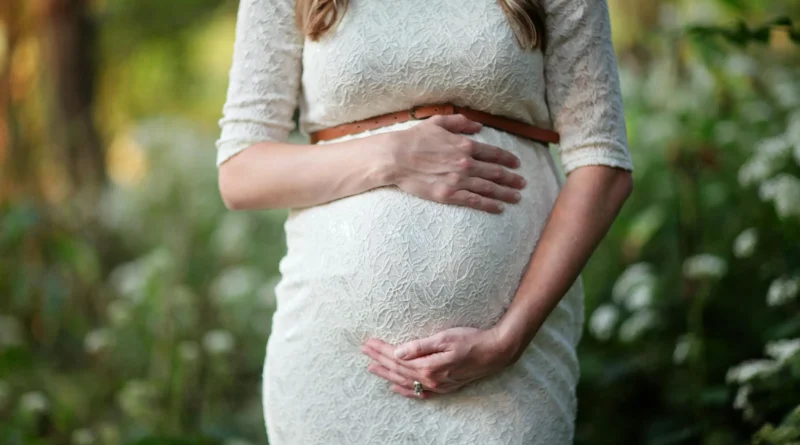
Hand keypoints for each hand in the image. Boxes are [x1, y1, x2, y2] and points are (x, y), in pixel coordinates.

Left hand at [361, 327, 515, 398]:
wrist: (494, 353)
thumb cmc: (471, 340)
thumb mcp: (445, 338)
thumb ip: (420, 346)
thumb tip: (398, 352)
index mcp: (428, 366)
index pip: (397, 357)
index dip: (381, 350)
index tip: (368, 342)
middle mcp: (430, 379)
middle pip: (398, 369)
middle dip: (379, 360)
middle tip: (364, 351)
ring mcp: (437, 385)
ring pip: (405, 380)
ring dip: (387, 373)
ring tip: (372, 368)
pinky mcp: (444, 387)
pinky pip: (419, 392)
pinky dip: (405, 390)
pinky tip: (395, 387)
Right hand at [385, 114, 526, 213]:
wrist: (396, 157)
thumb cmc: (414, 138)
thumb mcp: (438, 122)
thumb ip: (460, 122)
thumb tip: (479, 126)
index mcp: (465, 145)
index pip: (493, 153)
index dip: (508, 159)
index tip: (517, 164)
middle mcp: (466, 163)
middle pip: (496, 173)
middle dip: (512, 178)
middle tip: (523, 183)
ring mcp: (459, 180)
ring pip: (489, 188)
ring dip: (506, 193)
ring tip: (517, 197)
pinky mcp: (449, 195)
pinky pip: (474, 201)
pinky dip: (489, 205)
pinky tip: (499, 208)